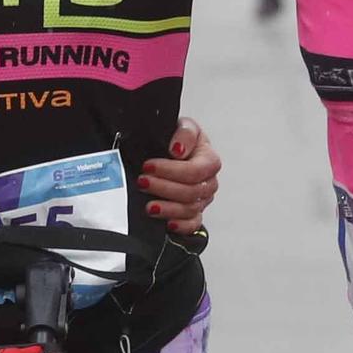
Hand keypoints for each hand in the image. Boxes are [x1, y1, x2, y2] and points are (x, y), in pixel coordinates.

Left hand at [140, 116, 221, 233]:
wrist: (173, 151)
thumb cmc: (180, 140)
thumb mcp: (184, 126)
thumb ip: (185, 133)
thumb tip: (178, 149)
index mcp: (209, 160)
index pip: (195, 171)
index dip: (171, 170)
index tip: (149, 165)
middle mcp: (209, 182)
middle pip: (192, 192)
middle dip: (164, 188)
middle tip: (143, 182)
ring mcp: (202, 200)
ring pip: (190, 209)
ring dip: (168, 208)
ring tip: (149, 206)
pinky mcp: (194, 213)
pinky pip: (193, 225)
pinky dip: (181, 226)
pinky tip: (168, 224)